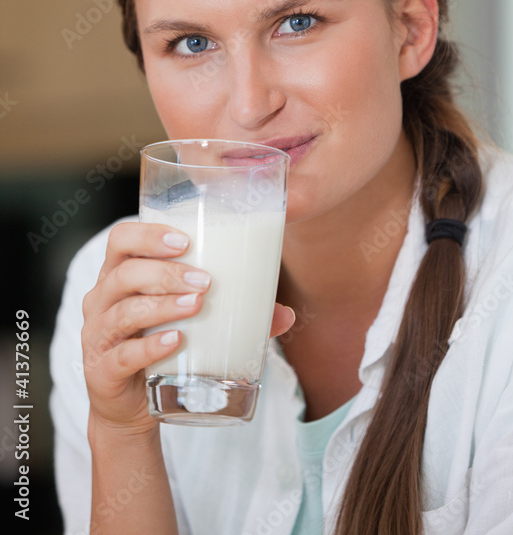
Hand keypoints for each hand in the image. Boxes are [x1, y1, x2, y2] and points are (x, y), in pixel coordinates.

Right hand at [81, 221, 295, 436]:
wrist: (131, 408)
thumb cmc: (162, 346)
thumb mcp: (191, 323)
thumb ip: (236, 314)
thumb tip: (286, 314)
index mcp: (119, 275)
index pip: (122, 240)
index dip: (148, 235)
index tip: (185, 240)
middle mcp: (101, 301)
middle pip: (124, 274)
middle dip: (166, 273)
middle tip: (205, 281)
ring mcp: (97, 337)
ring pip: (123, 313)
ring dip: (162, 306)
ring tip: (197, 306)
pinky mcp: (101, 372)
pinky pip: (123, 356)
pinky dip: (150, 347)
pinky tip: (177, 342)